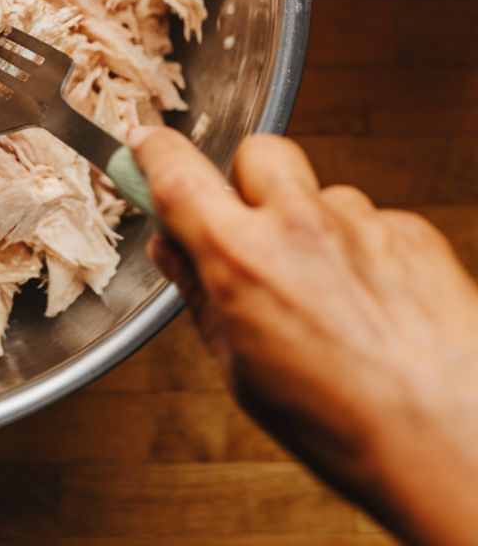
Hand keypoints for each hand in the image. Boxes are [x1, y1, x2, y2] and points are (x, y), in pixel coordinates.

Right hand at [131, 127, 477, 545]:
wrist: (453, 446)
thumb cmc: (347, 425)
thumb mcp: (240, 368)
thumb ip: (201, 295)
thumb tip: (173, 252)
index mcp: (239, 256)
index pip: (174, 170)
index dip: (151, 151)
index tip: (145, 146)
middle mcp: (297, 223)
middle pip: (256, 153)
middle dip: (247, 181)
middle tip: (254, 225)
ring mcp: (360, 222)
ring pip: (319, 192)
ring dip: (313, 223)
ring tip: (329, 289)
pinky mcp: (413, 232)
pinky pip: (373, 221)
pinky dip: (365, 250)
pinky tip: (374, 302)